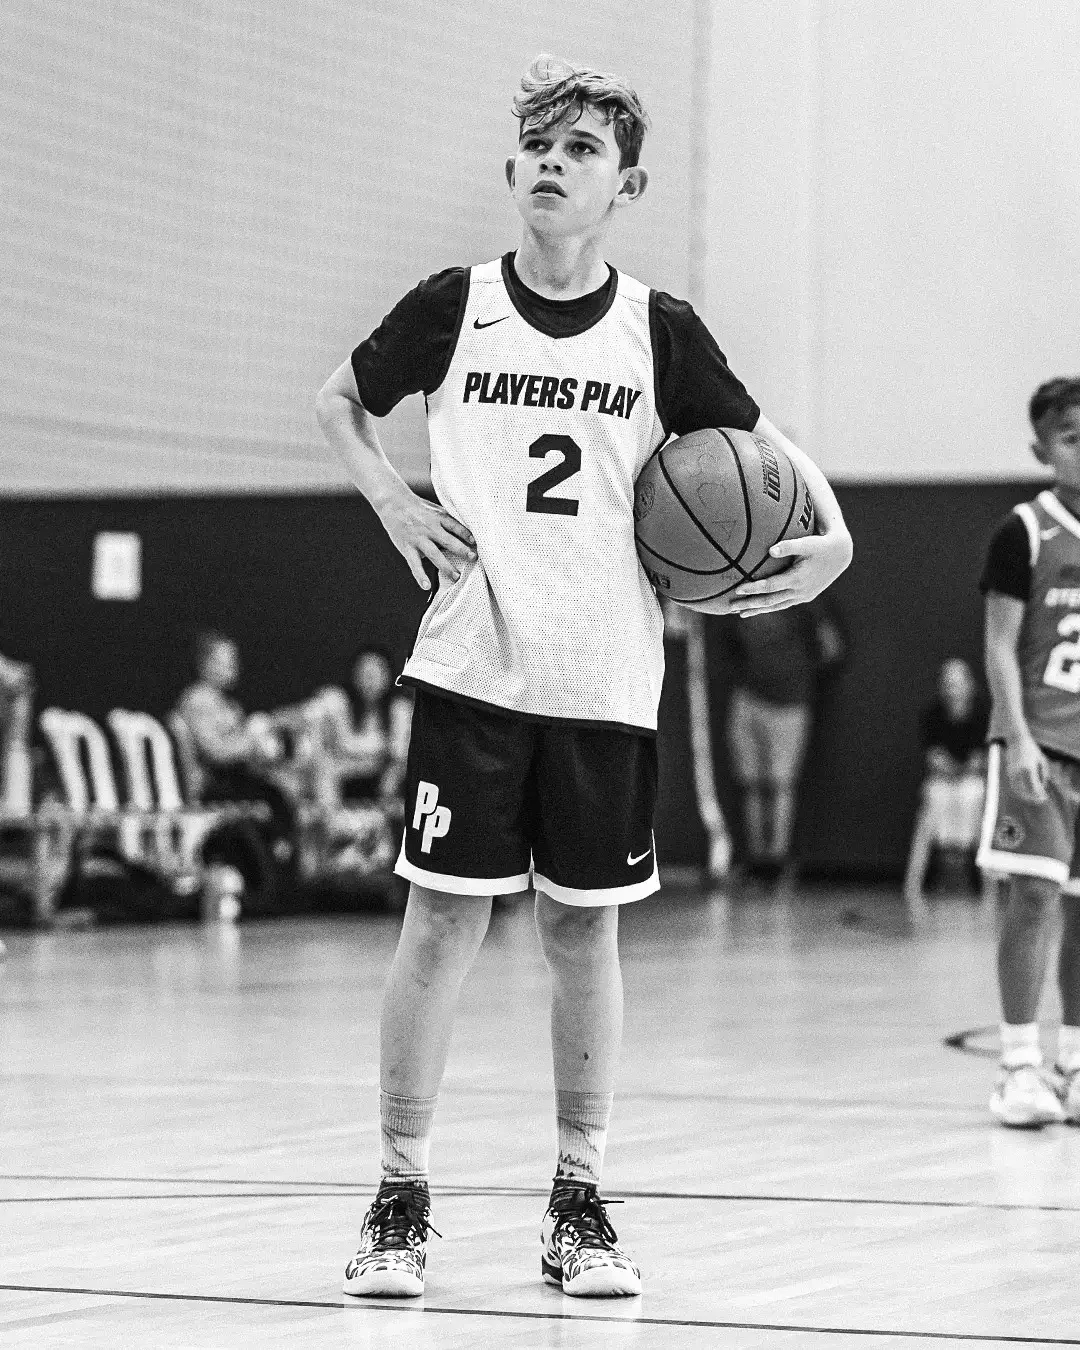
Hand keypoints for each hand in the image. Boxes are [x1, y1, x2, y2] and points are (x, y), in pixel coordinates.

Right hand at [378, 481, 475, 589]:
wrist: (392, 502)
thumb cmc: (418, 508)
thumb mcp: (435, 509)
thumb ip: (448, 521)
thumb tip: (467, 535)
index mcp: (438, 517)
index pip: (456, 526)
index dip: (467, 534)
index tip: (476, 543)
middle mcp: (429, 528)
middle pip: (448, 541)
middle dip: (462, 550)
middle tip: (474, 558)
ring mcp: (418, 539)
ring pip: (434, 555)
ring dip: (446, 567)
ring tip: (457, 577)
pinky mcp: (407, 547)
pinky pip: (414, 564)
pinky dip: (420, 575)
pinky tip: (427, 586)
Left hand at [732, 529, 852, 616]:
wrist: (841, 554)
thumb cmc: (821, 544)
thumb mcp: (808, 542)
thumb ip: (789, 545)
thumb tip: (770, 551)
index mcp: (798, 579)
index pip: (771, 587)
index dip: (754, 589)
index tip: (737, 590)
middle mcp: (799, 591)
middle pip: (769, 601)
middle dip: (749, 605)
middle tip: (729, 607)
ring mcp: (802, 597)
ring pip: (776, 606)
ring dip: (757, 610)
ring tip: (739, 613)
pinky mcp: (805, 597)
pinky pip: (783, 605)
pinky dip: (769, 608)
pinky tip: (758, 609)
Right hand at [1006, 735, 1048, 802]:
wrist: (1016, 740)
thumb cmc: (1032, 750)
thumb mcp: (1042, 761)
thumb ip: (1044, 775)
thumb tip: (1042, 787)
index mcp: (1029, 770)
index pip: (1034, 788)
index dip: (1039, 795)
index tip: (1044, 798)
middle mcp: (1019, 773)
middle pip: (1025, 791)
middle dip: (1032, 798)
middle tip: (1039, 800)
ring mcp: (1012, 772)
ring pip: (1017, 789)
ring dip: (1024, 795)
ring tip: (1032, 797)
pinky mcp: (1008, 771)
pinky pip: (1013, 785)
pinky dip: (1019, 790)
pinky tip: (1025, 790)